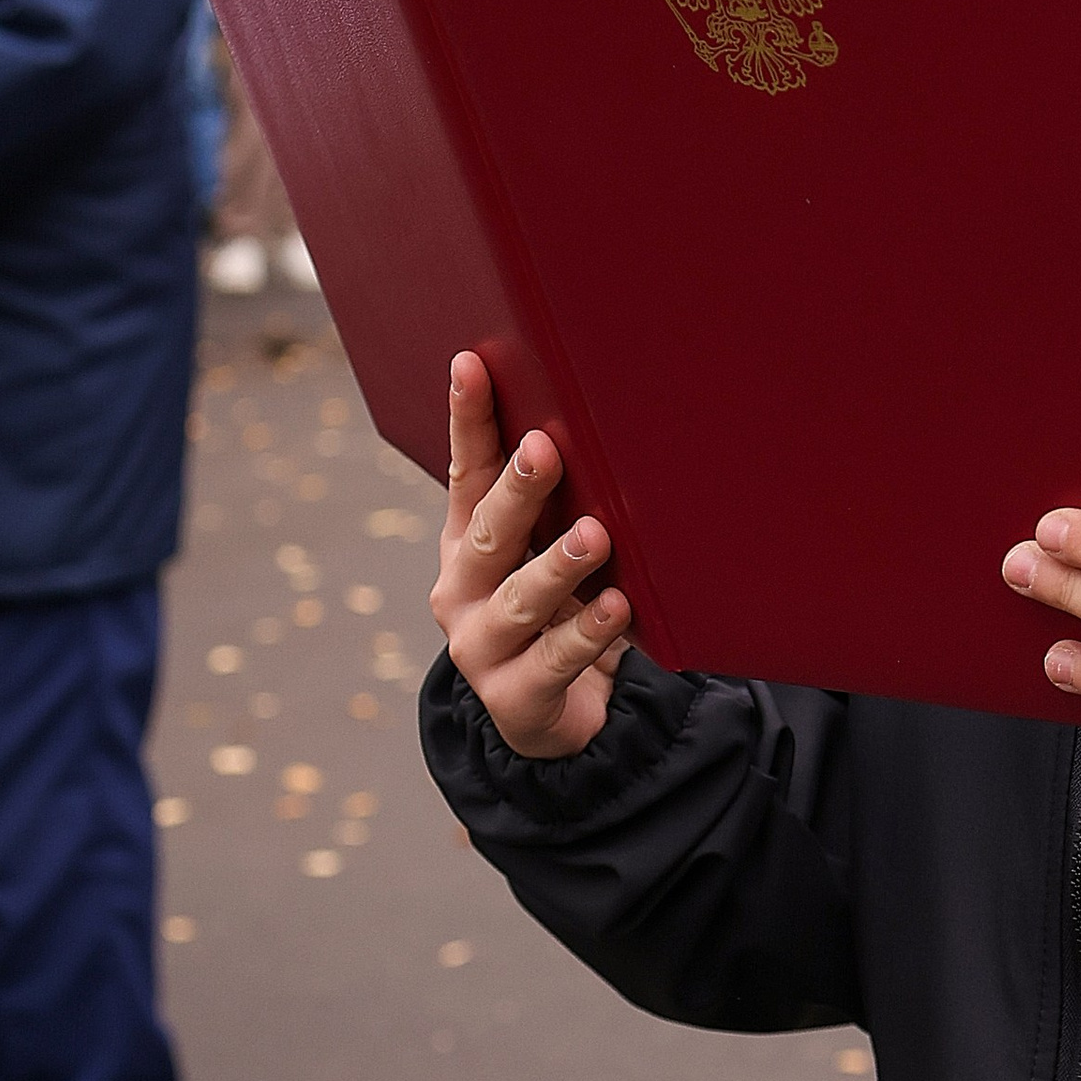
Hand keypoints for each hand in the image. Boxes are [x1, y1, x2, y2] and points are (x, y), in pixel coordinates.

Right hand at [429, 350, 631, 759]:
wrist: (551, 717)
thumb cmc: (556, 613)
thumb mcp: (547, 555)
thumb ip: (559, 506)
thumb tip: (599, 426)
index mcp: (467, 543)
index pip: (466, 473)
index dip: (469, 420)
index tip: (472, 364)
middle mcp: (461, 590)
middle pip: (489, 533)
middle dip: (518, 490)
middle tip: (546, 448)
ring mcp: (482, 646)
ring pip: (521, 598)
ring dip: (559, 564)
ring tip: (596, 535)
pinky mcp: (516, 697)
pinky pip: (557, 659)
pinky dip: (589, 631)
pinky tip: (619, 606)